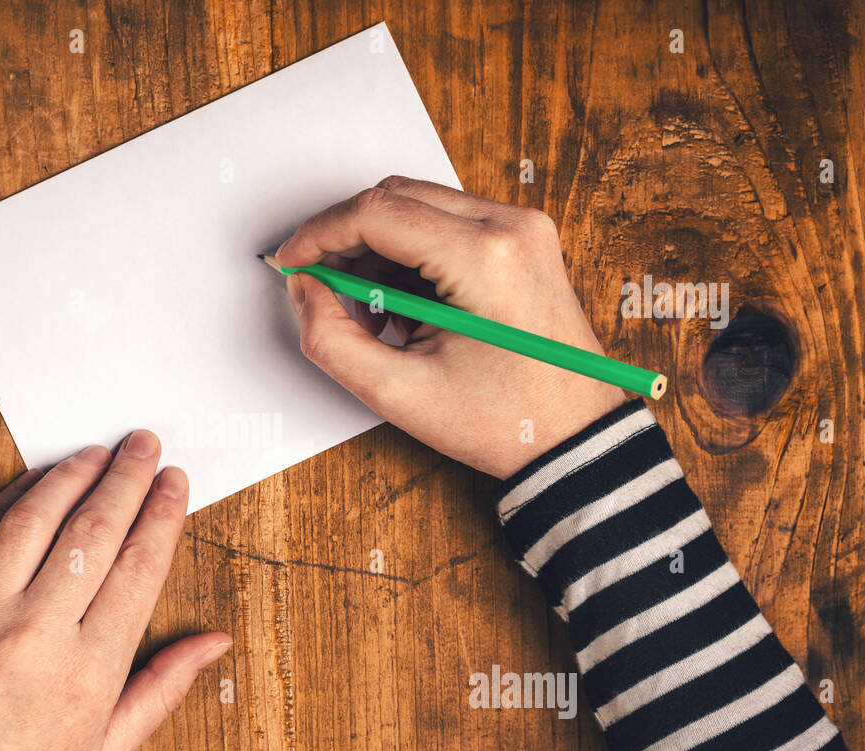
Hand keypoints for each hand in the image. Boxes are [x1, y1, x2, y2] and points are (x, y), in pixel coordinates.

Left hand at [0, 430, 230, 750]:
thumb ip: (161, 688)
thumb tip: (213, 640)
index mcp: (88, 673)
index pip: (138, 566)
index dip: (162, 514)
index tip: (175, 484)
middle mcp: (34, 636)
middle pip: (94, 531)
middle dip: (126, 478)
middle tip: (144, 446)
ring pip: (33, 521)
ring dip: (70, 476)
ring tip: (95, 452)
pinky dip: (7, 502)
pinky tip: (34, 485)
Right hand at [276, 176, 627, 479]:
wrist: (574, 438)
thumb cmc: (503, 422)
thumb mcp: (399, 393)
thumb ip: (330, 339)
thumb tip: (305, 290)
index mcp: (484, 257)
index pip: (375, 213)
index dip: (318, 235)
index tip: (290, 263)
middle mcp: (510, 225)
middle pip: (395, 198)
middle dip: (345, 239)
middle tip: (321, 290)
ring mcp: (523, 228)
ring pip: (418, 206)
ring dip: (378, 248)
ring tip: (373, 314)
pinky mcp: (523, 240)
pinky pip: (447, 223)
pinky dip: (410, 254)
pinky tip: (406, 307)